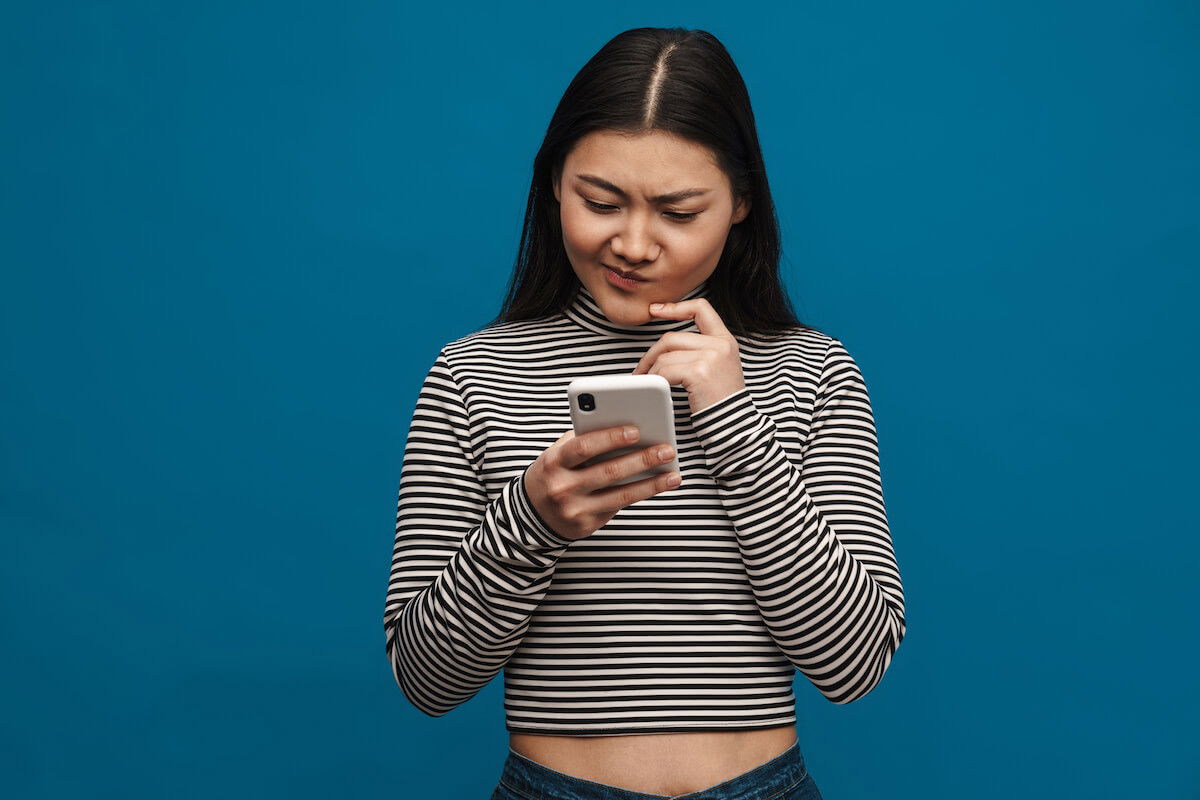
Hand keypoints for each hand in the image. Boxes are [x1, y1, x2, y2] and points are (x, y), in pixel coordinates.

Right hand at [524, 425, 682, 540]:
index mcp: (554, 462)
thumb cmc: (553, 473)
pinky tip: (661, 485)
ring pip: (620, 494)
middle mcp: (563, 487)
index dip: (610, 438)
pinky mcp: (587, 525)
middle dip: (641, 460)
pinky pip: (620, 506)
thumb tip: (624, 426)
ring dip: (651, 483)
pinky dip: (643, 494)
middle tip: (666, 449)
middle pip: (608, 472)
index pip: (583, 447)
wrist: (532, 514)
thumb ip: (584, 440)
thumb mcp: (558, 454)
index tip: (636, 430)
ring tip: (673, 473)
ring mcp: (575, 509)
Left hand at [630, 298, 745, 415]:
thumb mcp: (719, 367)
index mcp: (725, 340)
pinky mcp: (699, 372)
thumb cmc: (721, 401)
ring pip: (665, 356)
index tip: (655, 310)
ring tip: (648, 382)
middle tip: (641, 369)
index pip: (700, 308)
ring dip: (650, 370)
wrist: (735, 426)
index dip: (676, 307)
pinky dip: (655, 380)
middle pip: (672, 338)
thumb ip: (701, 350)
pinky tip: (656, 388)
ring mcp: (711, 357)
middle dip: (651, 354)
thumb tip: (666, 345)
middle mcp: (720, 345)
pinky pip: (665, 371)